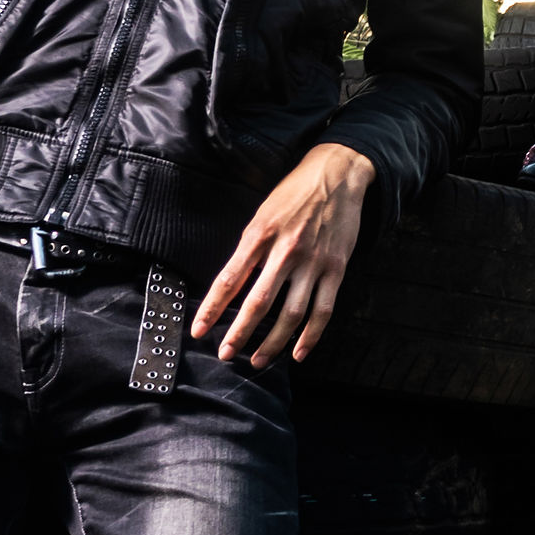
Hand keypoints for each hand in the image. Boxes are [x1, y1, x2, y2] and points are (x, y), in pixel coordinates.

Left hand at [192, 142, 378, 368]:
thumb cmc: (294, 194)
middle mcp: (286, 250)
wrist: (336, 174)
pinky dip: (310, 337)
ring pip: (291, 314)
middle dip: (239, 333)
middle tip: (225, 354)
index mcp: (260, 234)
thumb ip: (248, 249)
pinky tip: (297, 354)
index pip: (229, 279)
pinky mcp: (336, 269)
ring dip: (272, 343)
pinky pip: (322, 311)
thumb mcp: (262, 214)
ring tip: (257, 360)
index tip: (198, 330)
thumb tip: (232, 286)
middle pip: (258, 302)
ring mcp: (313, 262)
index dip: (211, 308)